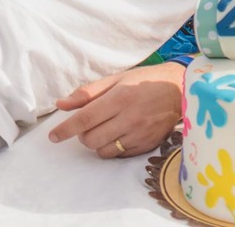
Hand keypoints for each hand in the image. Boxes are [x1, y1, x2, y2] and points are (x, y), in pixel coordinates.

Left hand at [48, 63, 183, 157]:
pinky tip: (120, 134)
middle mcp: (130, 118)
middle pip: (91, 138)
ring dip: (97, 142)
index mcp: (120, 98)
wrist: (181, 90)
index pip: (85, 118)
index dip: (65, 129)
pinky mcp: (147, 145)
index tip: (53, 136)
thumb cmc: (146, 81)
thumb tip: (61, 104)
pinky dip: (113, 148)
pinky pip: (119, 155)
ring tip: (107, 128)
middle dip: (83, 134)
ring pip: (102, 150)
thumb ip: (88, 93)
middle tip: (91, 124)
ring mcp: (140, 134)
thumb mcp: (117, 79)